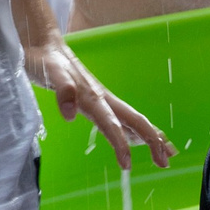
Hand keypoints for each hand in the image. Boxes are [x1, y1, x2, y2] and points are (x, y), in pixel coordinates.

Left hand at [23, 40, 175, 169]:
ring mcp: (100, 98)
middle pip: (133, 121)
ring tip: (165, 154)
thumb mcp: (49, 72)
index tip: (127, 165)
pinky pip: (119, 118)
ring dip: (149, 137)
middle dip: (151, 142)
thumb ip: (62, 89)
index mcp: (93, 96)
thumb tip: (70, 114)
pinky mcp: (94, 99)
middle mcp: (102, 98)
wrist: (43, 43)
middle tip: (165, 163)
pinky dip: (133, 131)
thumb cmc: (44, 59)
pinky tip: (138, 140)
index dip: (120, 144)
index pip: (111, 123)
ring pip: (130, 120)